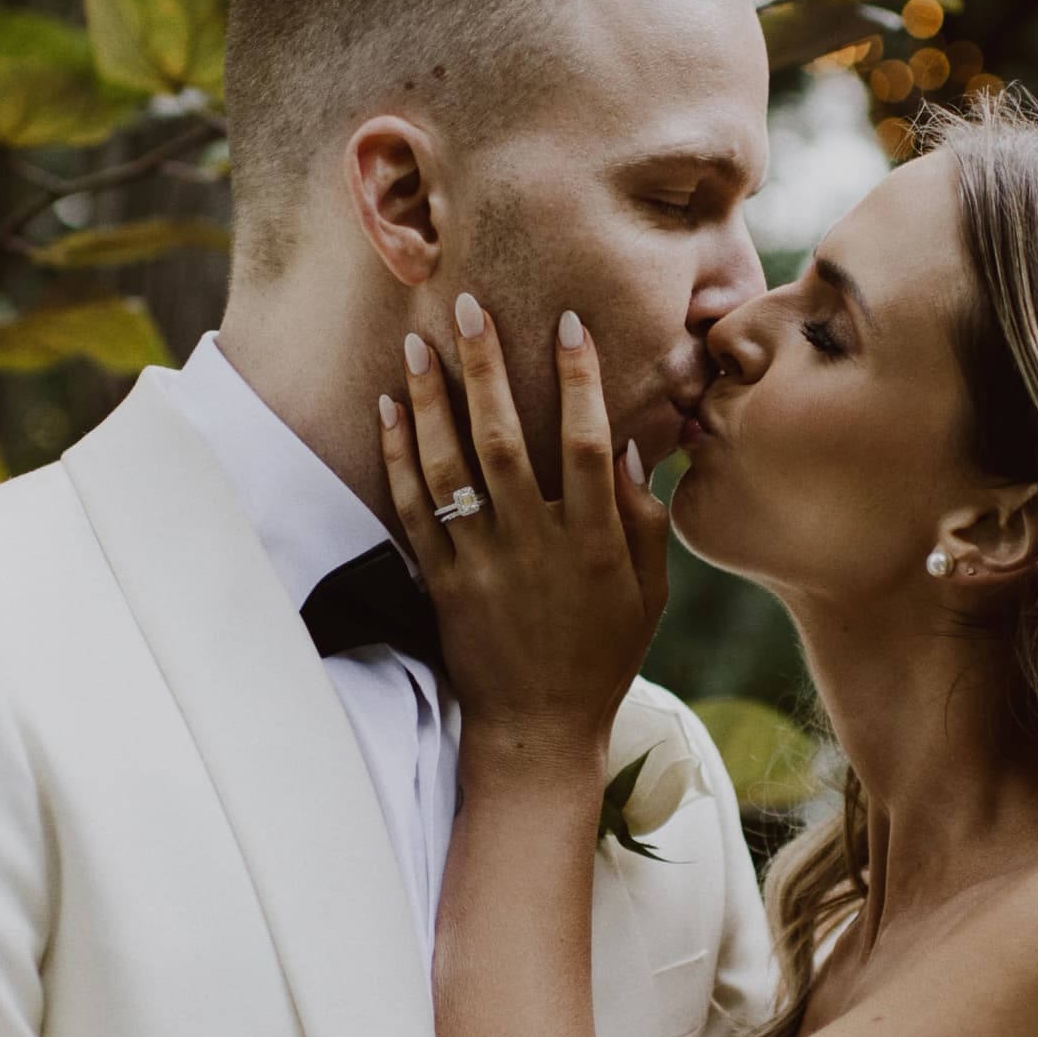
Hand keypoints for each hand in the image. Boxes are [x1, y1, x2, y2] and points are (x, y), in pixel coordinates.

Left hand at [380, 293, 666, 765]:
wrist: (536, 729)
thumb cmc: (603, 658)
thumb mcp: (648, 595)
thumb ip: (641, 521)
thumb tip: (625, 448)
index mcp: (592, 544)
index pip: (585, 444)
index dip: (578, 380)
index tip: (568, 324)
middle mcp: (533, 546)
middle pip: (503, 440)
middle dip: (486, 368)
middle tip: (468, 307)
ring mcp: (481, 564)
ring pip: (449, 468)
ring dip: (430, 401)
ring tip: (418, 345)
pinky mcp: (441, 582)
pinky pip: (413, 510)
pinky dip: (397, 457)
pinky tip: (389, 412)